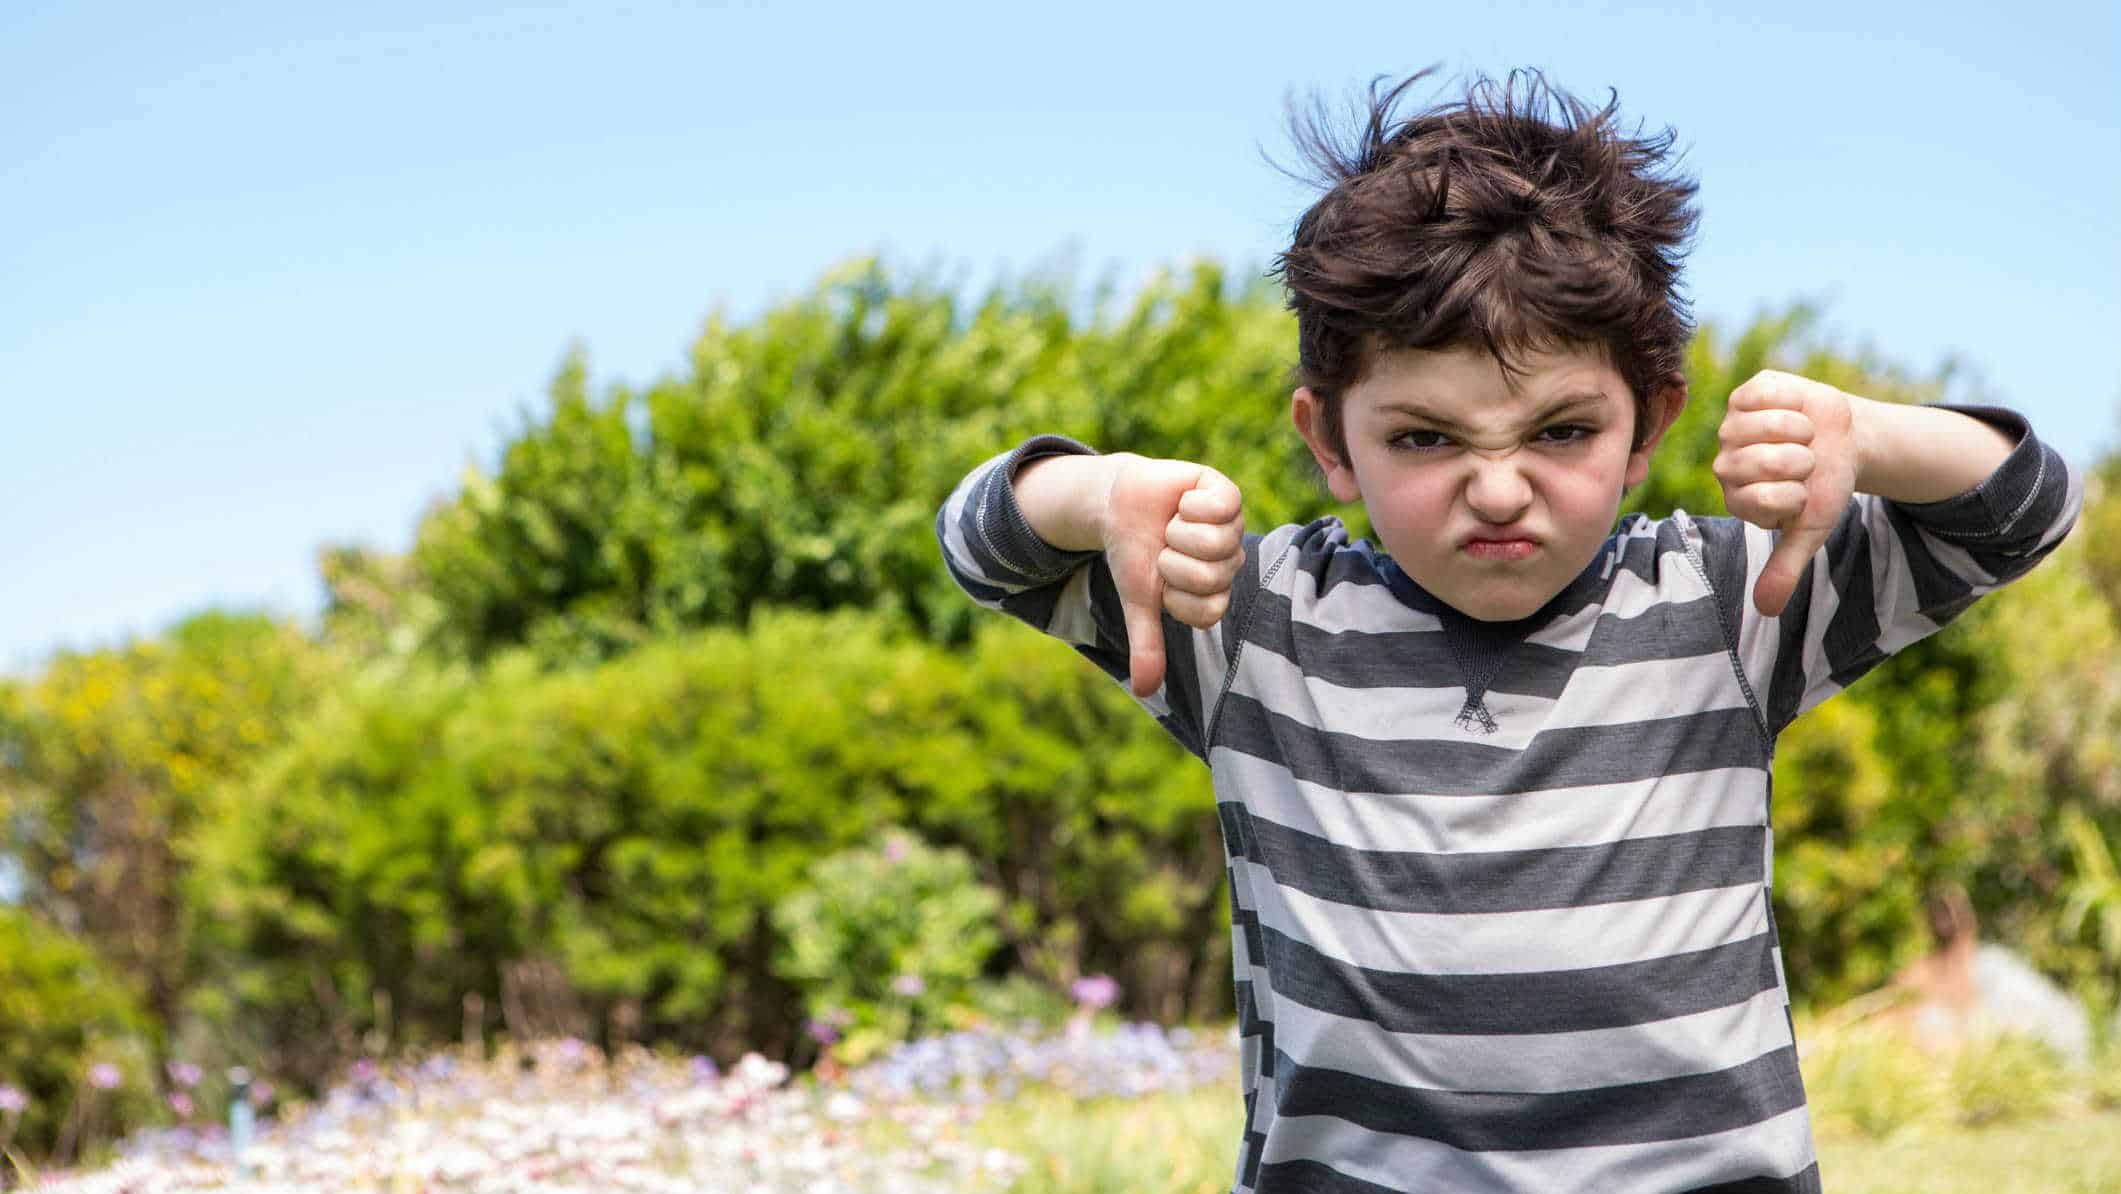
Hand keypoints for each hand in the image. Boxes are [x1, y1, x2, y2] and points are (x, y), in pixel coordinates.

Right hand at [1100, 455, 1245, 696]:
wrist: (1117, 506)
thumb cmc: (1133, 556)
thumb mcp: (1139, 601)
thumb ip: (1148, 643)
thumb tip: (1144, 691)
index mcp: (1216, 589)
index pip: (1210, 610)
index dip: (1177, 596)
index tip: (1162, 581)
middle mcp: (1230, 559)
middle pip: (1214, 577)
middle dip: (1174, 563)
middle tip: (1164, 549)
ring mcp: (1231, 525)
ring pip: (1216, 542)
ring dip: (1179, 533)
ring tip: (1172, 524)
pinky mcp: (1225, 492)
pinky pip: (1222, 506)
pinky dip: (1190, 505)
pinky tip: (1182, 502)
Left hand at [1713, 370, 1857, 616]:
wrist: (1845, 441)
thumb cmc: (1824, 488)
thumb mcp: (1809, 531)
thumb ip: (1785, 569)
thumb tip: (1766, 611)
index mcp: (1737, 498)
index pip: (1760, 499)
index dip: (1794, 495)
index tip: (1803, 493)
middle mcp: (1726, 463)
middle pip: (1761, 461)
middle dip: (1801, 462)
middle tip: (1807, 462)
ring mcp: (1732, 426)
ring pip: (1766, 426)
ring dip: (1800, 431)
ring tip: (1805, 436)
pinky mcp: (1746, 394)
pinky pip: (1767, 393)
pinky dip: (1795, 401)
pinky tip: (1797, 410)